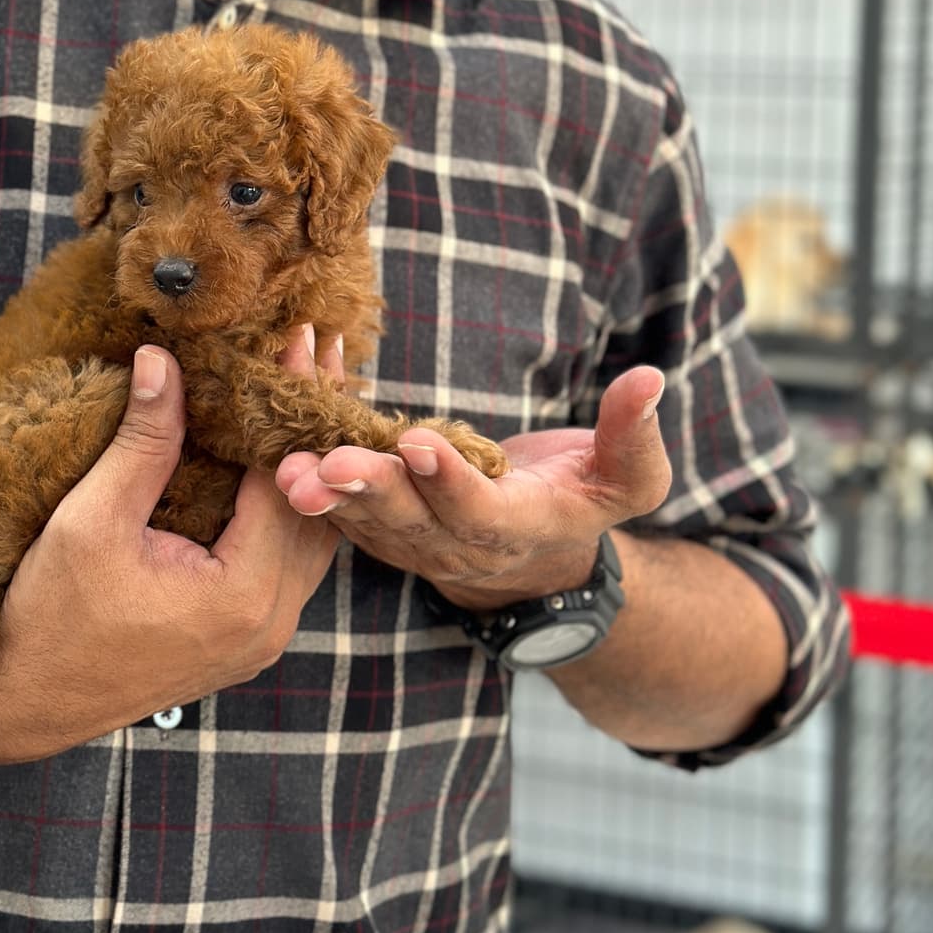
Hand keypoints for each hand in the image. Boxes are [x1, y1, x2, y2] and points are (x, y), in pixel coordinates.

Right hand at [0, 342, 338, 760]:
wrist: (23, 701)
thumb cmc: (49, 616)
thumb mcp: (92, 519)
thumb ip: (143, 442)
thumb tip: (164, 358)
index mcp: (243, 594)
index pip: (289, 477)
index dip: (291, 403)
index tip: (300, 337)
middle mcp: (270, 621)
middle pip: (318, 504)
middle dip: (315, 425)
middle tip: (320, 351)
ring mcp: (262, 635)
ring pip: (311, 535)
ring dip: (308, 463)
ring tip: (307, 392)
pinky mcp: (245, 637)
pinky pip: (290, 560)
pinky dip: (290, 504)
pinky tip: (278, 457)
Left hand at [274, 346, 671, 610]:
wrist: (532, 552)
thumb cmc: (582, 498)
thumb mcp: (627, 479)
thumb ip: (635, 437)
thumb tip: (649, 380)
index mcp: (515, 531)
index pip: (478, 513)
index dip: (449, 482)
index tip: (418, 443)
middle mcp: (453, 544)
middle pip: (406, 521)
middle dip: (368, 492)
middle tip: (329, 465)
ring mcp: (408, 540)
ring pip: (360, 517)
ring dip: (322, 491)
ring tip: (285, 471)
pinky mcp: (374, 523)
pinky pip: (339, 493)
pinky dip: (310, 456)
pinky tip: (283, 413)